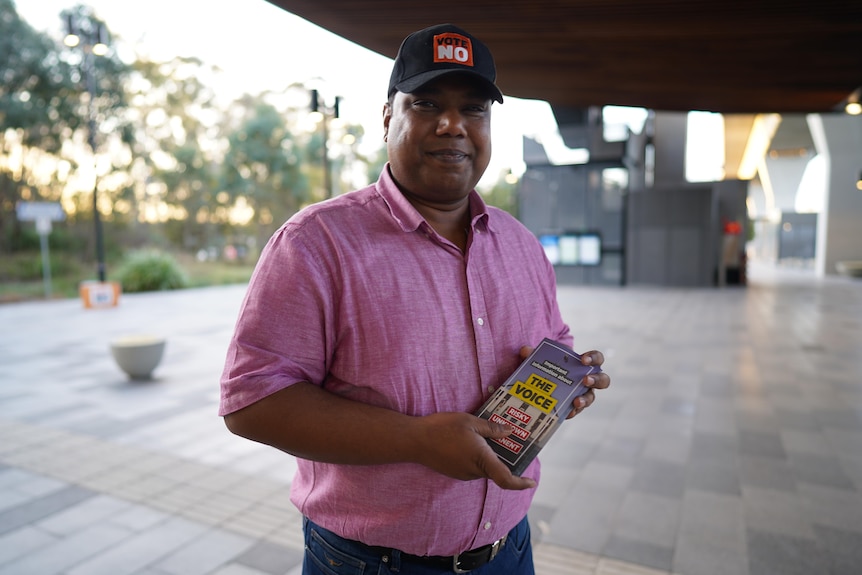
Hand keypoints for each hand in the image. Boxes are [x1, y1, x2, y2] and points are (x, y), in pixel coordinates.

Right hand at [412, 411, 535, 490]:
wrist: (415, 440)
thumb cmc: (443, 428)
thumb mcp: (470, 422)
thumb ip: (492, 429)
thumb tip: (509, 432)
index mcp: (482, 460)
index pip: (506, 479)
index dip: (521, 483)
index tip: (532, 482)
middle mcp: (473, 471)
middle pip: (495, 471)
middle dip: (504, 459)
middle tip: (508, 441)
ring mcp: (462, 474)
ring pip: (483, 468)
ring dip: (488, 457)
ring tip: (488, 437)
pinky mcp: (453, 471)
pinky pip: (471, 466)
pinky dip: (477, 457)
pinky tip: (470, 441)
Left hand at [518, 346, 609, 418]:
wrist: (543, 382)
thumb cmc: (548, 367)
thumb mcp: (540, 358)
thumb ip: (532, 353)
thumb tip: (525, 350)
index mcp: (584, 365)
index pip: (597, 358)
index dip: (594, 358)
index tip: (583, 359)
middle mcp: (588, 380)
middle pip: (603, 380)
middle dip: (596, 380)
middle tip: (584, 380)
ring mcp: (583, 394)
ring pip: (591, 398)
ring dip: (585, 400)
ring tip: (576, 401)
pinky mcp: (574, 407)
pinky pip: (577, 411)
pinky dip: (572, 411)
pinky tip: (567, 413)